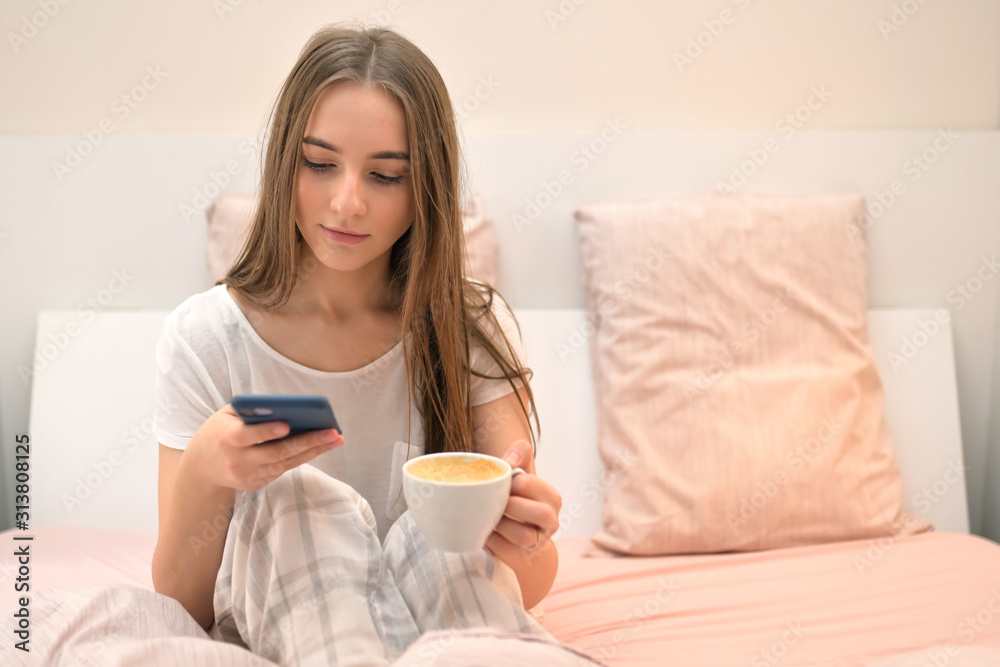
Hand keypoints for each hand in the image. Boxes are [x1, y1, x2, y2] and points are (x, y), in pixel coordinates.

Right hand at [181, 404, 343, 491]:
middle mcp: (238, 461)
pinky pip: (283, 468)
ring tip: (336, 438)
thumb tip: (286, 407)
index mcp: (227, 439)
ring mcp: (248, 476)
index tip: (286, 425)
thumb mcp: (226, 416)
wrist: (200, 468)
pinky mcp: (257, 484)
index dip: (266, 432)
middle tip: (333, 432)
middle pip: (276, 453)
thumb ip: (251, 411)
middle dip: (307, 442)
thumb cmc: (219, 431)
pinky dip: (303, 456)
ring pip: (286, 462)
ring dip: (314, 450)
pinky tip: (322, 446)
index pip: (248, 436)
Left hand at [485, 439, 561, 556]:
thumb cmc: (515, 497)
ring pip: (523, 536)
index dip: (511, 482)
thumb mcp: (520, 472)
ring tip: (490, 517)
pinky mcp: (523, 557)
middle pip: (539, 513)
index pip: (529, 483)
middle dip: (511, 505)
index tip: (501, 482)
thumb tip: (509, 461)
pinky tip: (486, 530)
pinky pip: (507, 551)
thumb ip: (519, 454)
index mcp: (551, 497)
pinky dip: (493, 540)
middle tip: (496, 501)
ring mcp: (539, 541)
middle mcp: (551, 520)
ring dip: (501, 524)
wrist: (514, 533)